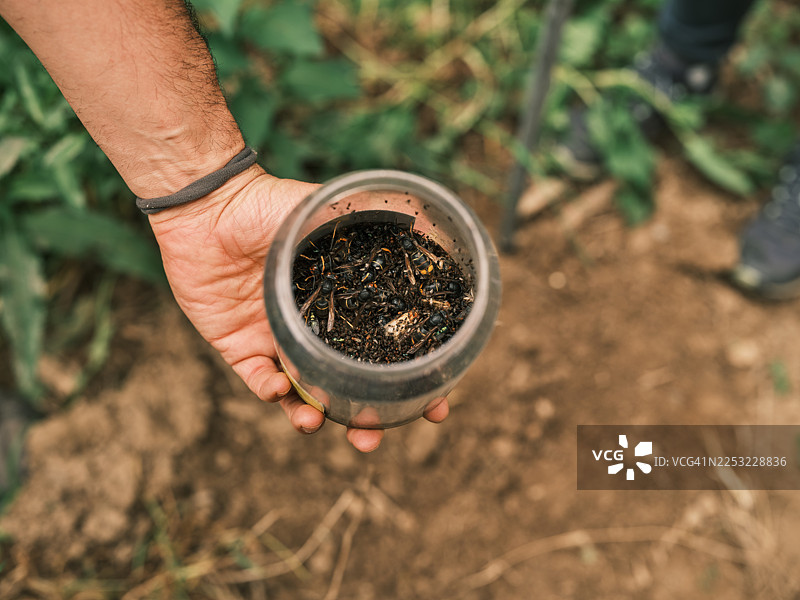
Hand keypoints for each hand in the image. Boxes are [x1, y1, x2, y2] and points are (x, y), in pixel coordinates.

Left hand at [147, 166, 448, 451]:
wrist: (211, 206)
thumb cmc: (270, 206)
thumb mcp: (330, 212)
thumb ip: (374, 219)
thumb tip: (430, 218)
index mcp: (342, 307)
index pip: (384, 353)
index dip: (411, 384)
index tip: (435, 407)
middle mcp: (313, 331)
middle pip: (344, 386)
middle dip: (360, 419)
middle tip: (372, 437)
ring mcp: (277, 342)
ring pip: (300, 394)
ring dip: (312, 416)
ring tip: (318, 423)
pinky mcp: (238, 346)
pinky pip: (256, 379)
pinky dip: (269, 390)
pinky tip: (278, 390)